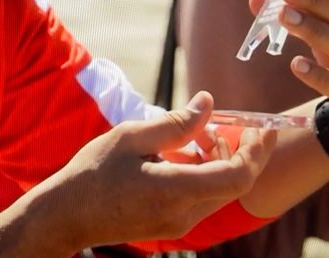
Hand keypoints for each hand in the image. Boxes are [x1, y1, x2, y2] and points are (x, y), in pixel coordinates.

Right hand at [55, 91, 275, 250]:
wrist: (66, 214)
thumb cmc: (94, 172)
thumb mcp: (132, 137)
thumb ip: (176, 122)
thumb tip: (208, 102)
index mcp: (175, 190)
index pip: (237, 177)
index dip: (255, 152)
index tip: (261, 128)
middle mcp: (184, 214)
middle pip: (232, 183)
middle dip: (236, 151)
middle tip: (220, 124)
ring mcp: (178, 225)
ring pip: (218, 191)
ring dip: (218, 161)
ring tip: (197, 135)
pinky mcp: (170, 227)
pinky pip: (201, 198)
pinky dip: (203, 174)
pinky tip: (182, 155)